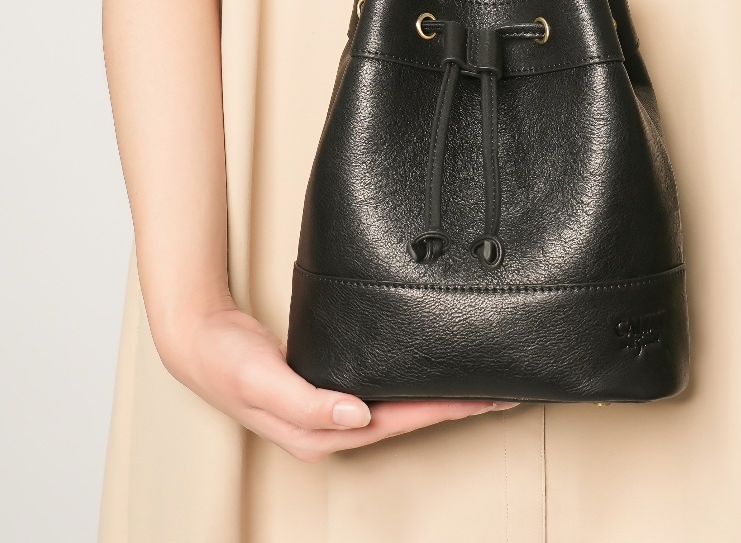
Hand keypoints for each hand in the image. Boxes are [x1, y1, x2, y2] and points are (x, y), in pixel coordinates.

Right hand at [155, 298, 519, 460]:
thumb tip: (357, 416)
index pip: (400, 420)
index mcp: (322, 432)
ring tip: (482, 383)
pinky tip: (431, 371)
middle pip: (411, 417)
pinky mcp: (332, 387)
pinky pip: (385, 388)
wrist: (201, 341)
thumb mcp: (261, 379)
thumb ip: (306, 402)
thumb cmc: (227, 362)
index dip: (447, 410)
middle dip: (458, 405)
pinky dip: (415, 382)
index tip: (489, 398)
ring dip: (442, 396)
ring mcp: (335, 409)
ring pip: (402, 405)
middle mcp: (335, 426)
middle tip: (505, 389)